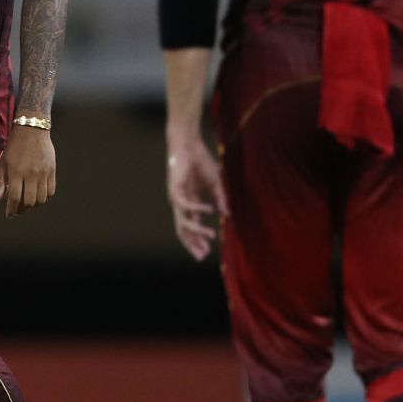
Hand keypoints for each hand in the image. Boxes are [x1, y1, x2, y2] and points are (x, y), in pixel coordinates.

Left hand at [0, 124, 55, 217]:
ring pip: (41, 199)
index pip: (15, 198)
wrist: (32, 129)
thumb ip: (1, 182)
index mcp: (16, 172)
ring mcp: (43, 173)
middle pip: (29, 202)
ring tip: (27, 205)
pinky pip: (51, 191)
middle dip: (22, 210)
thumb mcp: (4, 162)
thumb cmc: (15, 145)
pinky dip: (44, 197)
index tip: (9, 215)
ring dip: (33, 206)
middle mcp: (31, 174)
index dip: (11, 210)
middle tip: (18, 212)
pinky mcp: (52, 171)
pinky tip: (38, 196)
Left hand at [167, 136, 226, 260]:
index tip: (207, 253)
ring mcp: (177, 198)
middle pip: (184, 230)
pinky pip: (186, 205)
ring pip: (183, 222)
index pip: (192, 227)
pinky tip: (210, 210)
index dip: (198, 240)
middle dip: (192, 244)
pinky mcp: (175, 190)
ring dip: (197, 231)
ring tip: (211, 236)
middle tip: (202, 256)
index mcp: (191, 204)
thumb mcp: (216, 183)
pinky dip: (198, 208)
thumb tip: (228, 215)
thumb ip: (221, 199)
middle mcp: (182, 204)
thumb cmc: (201, 162)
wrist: (189, 144)